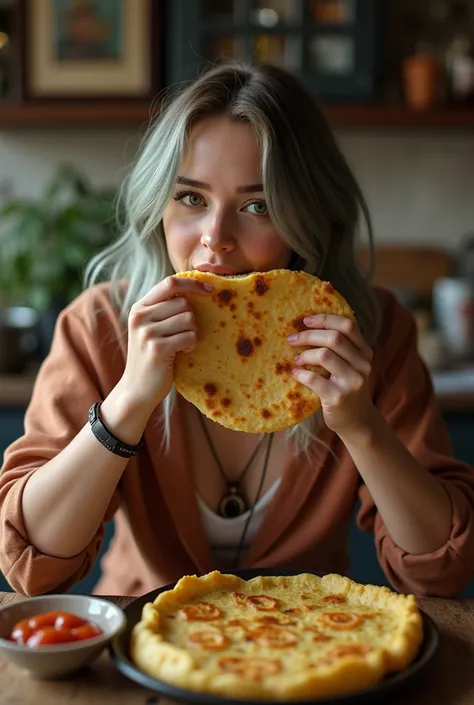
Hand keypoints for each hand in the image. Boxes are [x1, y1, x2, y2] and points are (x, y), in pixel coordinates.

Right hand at [119, 276, 212, 409]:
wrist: (137, 389)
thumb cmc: (152, 356)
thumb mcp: (151, 327)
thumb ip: (165, 308)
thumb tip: (198, 287)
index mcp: (139, 307)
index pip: (170, 282)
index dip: (193, 283)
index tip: (210, 289)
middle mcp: (140, 317)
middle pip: (183, 302)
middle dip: (190, 319)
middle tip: (182, 335)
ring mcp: (147, 333)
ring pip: (188, 319)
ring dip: (192, 333)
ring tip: (180, 345)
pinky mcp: (157, 349)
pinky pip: (189, 337)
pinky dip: (190, 346)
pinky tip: (180, 353)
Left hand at [287, 314, 373, 435]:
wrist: (357, 421)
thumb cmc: (347, 388)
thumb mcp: (351, 366)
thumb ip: (341, 348)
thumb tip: (308, 325)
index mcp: (365, 352)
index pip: (347, 325)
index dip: (325, 319)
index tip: (305, 320)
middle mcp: (362, 365)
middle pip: (334, 337)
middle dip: (308, 335)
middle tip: (291, 339)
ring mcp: (352, 382)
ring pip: (324, 355)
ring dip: (304, 355)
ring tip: (297, 360)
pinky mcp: (338, 397)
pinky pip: (314, 379)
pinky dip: (301, 374)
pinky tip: (296, 374)